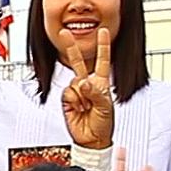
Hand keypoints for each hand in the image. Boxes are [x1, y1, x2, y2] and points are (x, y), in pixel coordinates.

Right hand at [61, 28, 114, 149]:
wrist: (92, 139)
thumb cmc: (103, 124)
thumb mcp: (106, 106)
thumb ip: (95, 93)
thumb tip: (83, 83)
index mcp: (101, 82)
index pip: (102, 60)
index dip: (103, 46)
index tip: (102, 31)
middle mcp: (88, 84)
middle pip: (78, 62)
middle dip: (71, 48)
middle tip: (64, 33)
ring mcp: (77, 92)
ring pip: (74, 82)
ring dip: (81, 96)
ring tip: (87, 108)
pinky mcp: (67, 100)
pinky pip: (68, 93)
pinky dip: (74, 101)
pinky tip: (79, 109)